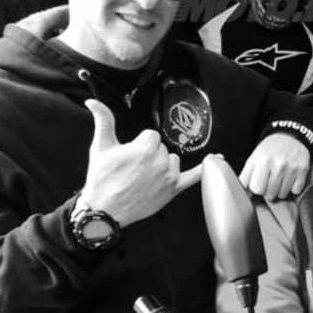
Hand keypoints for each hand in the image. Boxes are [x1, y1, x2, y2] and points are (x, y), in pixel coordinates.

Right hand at [82, 99, 200, 226]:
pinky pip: (195, 176)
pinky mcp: (174, 189)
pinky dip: (207, 168)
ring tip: (144, 176)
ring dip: (162, 165)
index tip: (130, 155)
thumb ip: (103, 121)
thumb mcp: (101, 147)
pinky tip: (219, 159)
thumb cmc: (102, 178)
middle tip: (133, 169)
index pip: (152, 136)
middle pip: (162, 148)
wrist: (104, 209)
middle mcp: (161, 161)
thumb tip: (93, 102)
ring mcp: (169, 176)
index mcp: (145, 148)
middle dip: (150, 155)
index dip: (140, 144)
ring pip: (173, 160)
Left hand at [239, 133, 310, 199]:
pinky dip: (292, 187)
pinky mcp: (303, 170)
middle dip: (268, 189)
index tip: (260, 180)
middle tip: (270, 178)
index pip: (257, 189)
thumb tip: (242, 195)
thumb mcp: (253, 159)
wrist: (290, 136)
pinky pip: (296, 191)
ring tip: (279, 178)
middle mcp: (278, 165)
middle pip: (270, 194)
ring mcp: (292, 168)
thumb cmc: (269, 149)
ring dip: (280, 190)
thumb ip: (245, 177)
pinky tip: (290, 178)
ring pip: (282, 194)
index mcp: (263, 161)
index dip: (257, 186)